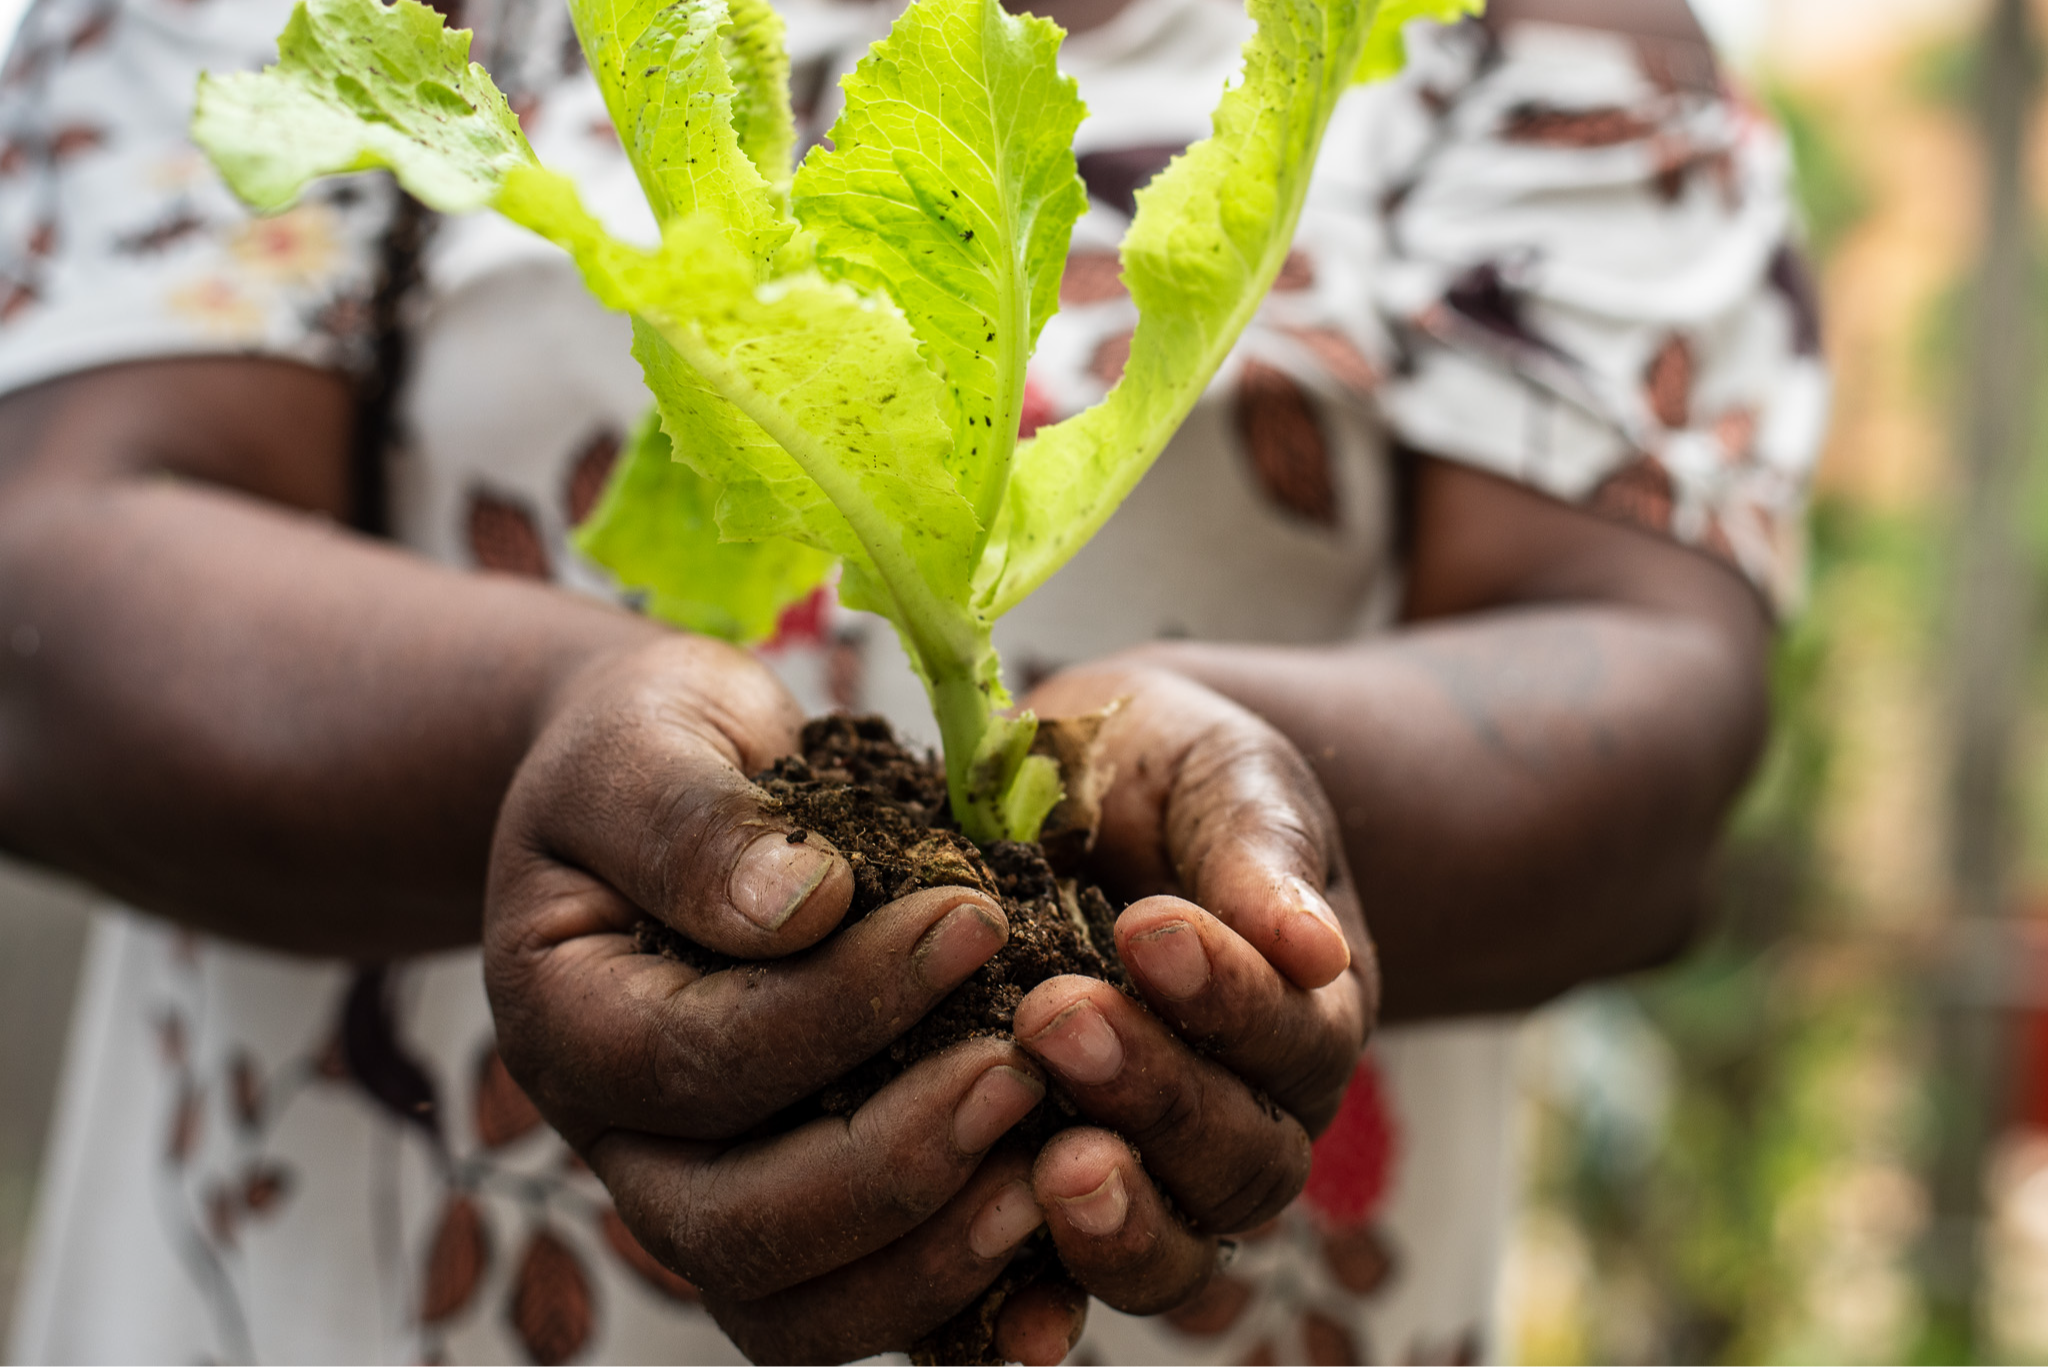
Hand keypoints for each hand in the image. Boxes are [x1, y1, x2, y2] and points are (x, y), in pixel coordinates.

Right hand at [484, 635, 1057, 1363]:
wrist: (677, 789)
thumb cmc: (659, 750)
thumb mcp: (647, 740)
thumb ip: (694, 821)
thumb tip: (796, 909)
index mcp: (567, 1025)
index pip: (698, 1060)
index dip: (840, 1006)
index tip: (970, 918)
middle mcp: (622, 1145)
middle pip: (735, 1227)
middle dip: (890, 1164)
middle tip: (1022, 1072)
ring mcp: (700, 1198)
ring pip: (792, 1311)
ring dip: (927, 1261)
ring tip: (1050, 1176)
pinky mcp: (789, 1219)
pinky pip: (855, 1307)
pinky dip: (954, 1305)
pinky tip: (1055, 1253)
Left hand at [1012, 662, 1376, 1315]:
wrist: (1087, 798)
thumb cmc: (1164, 774)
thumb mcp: (1219, 776)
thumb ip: (1258, 848)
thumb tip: (1313, 946)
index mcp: (1303, 1008)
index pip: (1294, 1036)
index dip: (1228, 998)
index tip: (1147, 929)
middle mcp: (1250, 1112)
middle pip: (1242, 1160)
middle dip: (1156, 1096)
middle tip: (1058, 1020)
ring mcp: (1162, 1173)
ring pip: (1176, 1245)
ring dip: (1117, 1217)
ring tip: (1047, 1164)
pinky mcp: (1065, 1204)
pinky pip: (1066, 1285)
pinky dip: (1042, 1308)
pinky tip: (1007, 1324)